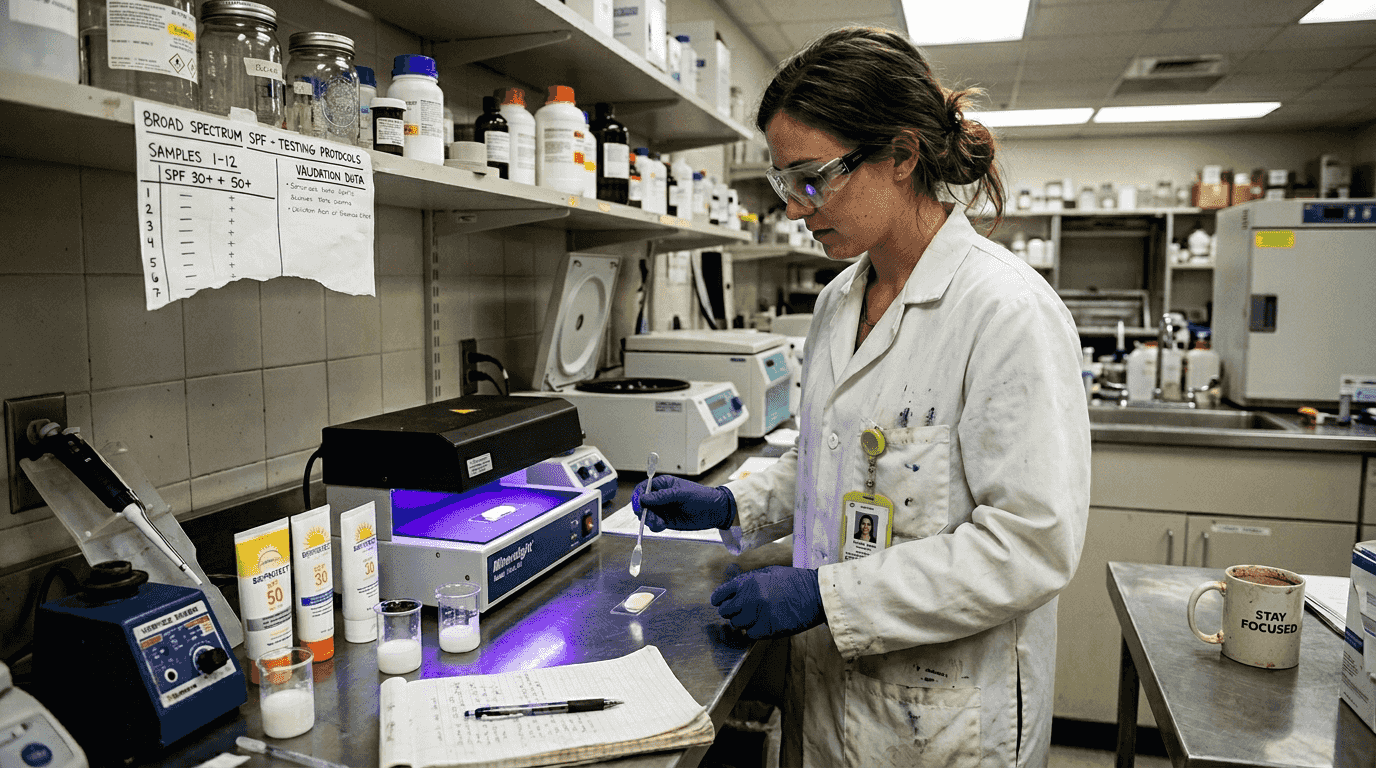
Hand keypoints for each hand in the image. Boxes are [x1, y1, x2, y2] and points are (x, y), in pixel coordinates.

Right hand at [632, 475, 735, 531]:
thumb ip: (662, 496)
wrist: (714, 511)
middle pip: (642, 504)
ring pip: (646, 515)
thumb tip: (643, 498)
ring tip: (660, 523)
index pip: (643, 488)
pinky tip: (662, 526)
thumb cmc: (701, 497)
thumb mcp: (681, 494)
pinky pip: (654, 524)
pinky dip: (655, 526)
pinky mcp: (666, 520)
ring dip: (649, 520)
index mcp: (663, 484)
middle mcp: (660, 497)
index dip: (638, 497)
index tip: (639, 506)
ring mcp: (662, 509)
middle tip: (650, 517)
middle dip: (643, 511)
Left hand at [710, 566, 824, 639]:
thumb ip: (749, 582)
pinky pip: (750, 634)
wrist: (815, 594)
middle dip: (732, 612)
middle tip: (743, 611)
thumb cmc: (795, 582)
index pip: (721, 594)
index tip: (719, 603)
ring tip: (758, 616)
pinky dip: (756, 631)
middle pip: (726, 612)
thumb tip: (733, 593)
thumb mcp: (769, 573)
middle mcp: (750, 598)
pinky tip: (766, 624)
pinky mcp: (767, 629)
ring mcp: (758, 614)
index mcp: (749, 582)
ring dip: (745, 622)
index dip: (719, 600)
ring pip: (737, 624)